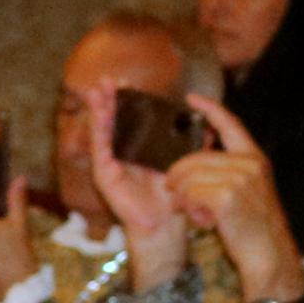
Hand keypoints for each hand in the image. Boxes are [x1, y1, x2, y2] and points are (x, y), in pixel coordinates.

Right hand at [81, 80, 192, 292]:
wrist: (164, 224)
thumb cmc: (173, 196)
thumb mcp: (183, 163)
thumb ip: (190, 145)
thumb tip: (207, 125)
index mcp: (138, 148)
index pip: (129, 119)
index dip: (127, 100)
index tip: (128, 82)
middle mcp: (121, 153)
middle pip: (112, 120)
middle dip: (110, 99)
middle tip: (109, 79)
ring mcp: (110, 163)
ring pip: (102, 130)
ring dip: (98, 109)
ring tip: (96, 90)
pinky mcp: (104, 174)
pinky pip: (100, 148)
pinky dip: (98, 130)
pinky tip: (99, 115)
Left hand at [165, 93, 303, 302]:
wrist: (269, 254)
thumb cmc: (253, 227)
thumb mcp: (245, 191)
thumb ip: (225, 173)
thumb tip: (188, 165)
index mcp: (255, 158)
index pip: (231, 125)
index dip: (210, 109)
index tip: (191, 98)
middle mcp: (250, 163)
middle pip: (194, 158)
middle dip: (178, 177)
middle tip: (177, 196)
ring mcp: (241, 178)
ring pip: (188, 177)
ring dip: (183, 197)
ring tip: (194, 212)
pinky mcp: (228, 196)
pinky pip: (190, 193)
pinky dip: (189, 208)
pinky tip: (202, 220)